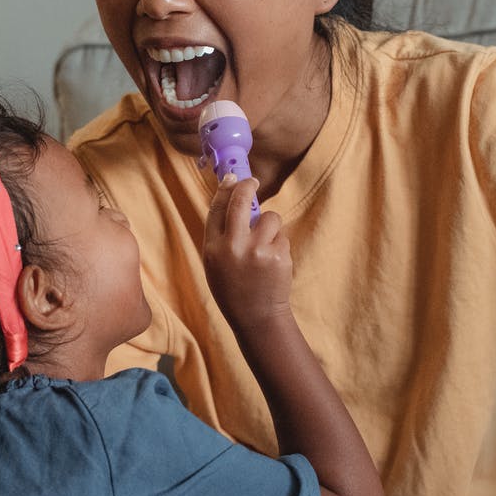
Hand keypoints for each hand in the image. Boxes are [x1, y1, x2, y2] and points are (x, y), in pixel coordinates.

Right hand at [203, 174, 291, 330]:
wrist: (256, 317)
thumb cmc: (234, 289)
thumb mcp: (216, 263)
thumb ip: (222, 235)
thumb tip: (233, 198)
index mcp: (213, 248)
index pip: (216, 208)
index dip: (225, 189)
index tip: (233, 178)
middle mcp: (233, 246)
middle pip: (241, 201)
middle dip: (248, 186)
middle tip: (253, 182)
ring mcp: (257, 250)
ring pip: (270, 217)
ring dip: (270, 225)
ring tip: (265, 246)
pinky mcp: (278, 256)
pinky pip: (282, 236)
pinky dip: (279, 244)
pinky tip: (273, 263)